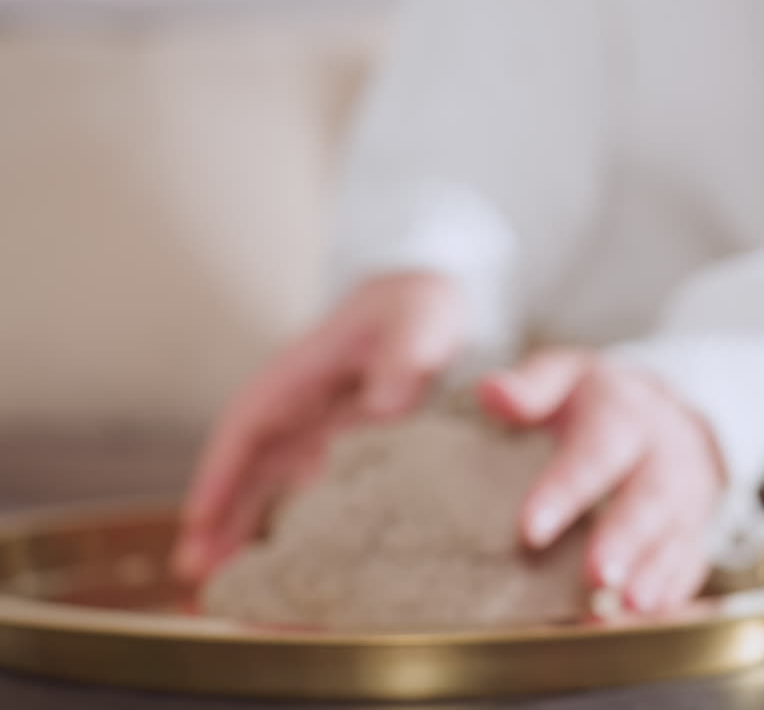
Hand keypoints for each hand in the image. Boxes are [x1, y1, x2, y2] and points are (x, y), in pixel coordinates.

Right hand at [173, 271, 461, 581]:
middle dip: (217, 520)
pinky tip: (285, 573)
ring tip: (221, 590)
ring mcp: (316, 434)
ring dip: (243, 535)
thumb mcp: (416, 321)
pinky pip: (309, 495)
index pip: (248, 426)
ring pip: (268, 490)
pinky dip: (293, 531)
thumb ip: (404, 357)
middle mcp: (297, 409)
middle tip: (195, 575)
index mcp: (301, 374)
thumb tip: (384, 407)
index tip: (198, 519)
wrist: (433, 309)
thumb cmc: (416, 309)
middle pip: (245, 469)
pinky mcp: (344, 454)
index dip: (220, 474)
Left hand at [477, 350, 723, 612]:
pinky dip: (675, 587)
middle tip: (597, 577)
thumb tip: (493, 392)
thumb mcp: (564, 376)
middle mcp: (662, 452)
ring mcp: (686, 492)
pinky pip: (693, 555)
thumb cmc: (597, 401)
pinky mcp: (696, 525)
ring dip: (653, 571)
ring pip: (676, 532)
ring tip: (628, 605)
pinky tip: (651, 612)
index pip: (596, 449)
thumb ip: (531, 387)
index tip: (531, 529)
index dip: (565, 489)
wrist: (669, 411)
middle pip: (649, 496)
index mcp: (622, 412)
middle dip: (625, 539)